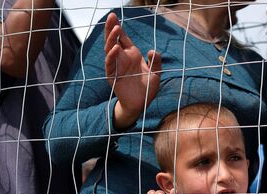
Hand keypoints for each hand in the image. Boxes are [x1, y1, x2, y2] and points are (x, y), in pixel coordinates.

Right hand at [104, 12, 161, 129]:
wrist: (141, 105)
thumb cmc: (147, 89)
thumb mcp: (156, 74)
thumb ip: (156, 62)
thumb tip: (153, 51)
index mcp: (132, 55)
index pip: (123, 38)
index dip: (119, 27)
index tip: (116, 15)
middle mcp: (122, 58)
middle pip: (114, 40)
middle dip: (111, 28)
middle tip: (111, 15)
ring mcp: (116, 66)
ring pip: (110, 49)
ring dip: (111, 39)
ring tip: (115, 28)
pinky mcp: (112, 76)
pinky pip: (110, 64)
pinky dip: (112, 56)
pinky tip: (116, 47)